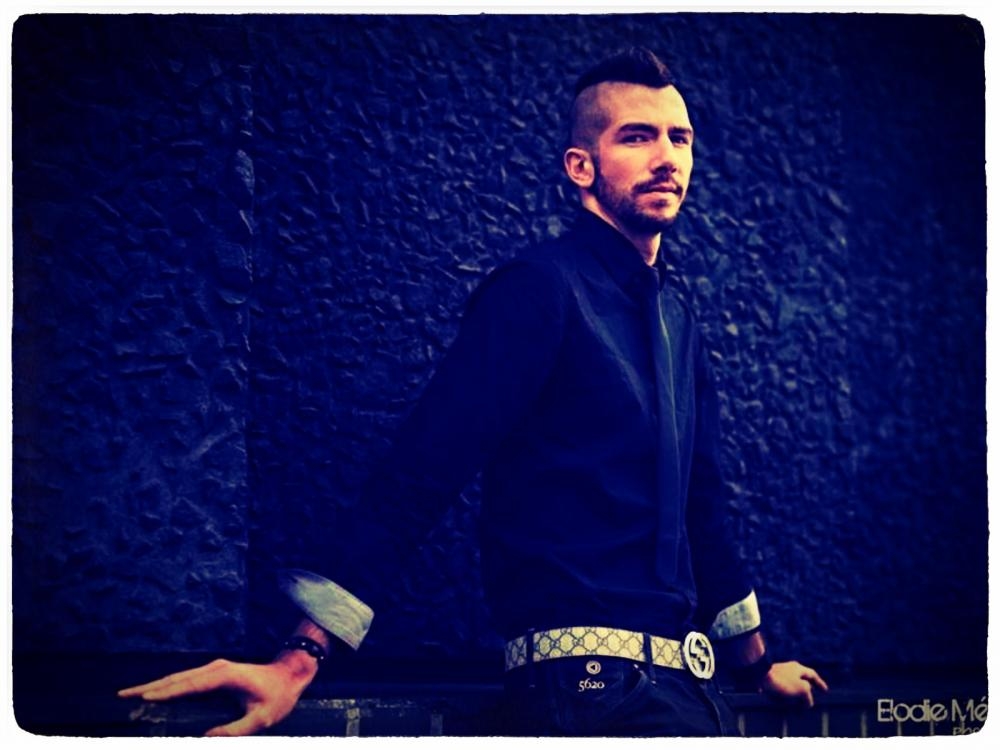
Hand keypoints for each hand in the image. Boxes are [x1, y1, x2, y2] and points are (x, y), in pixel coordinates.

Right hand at [118, 650, 318, 735]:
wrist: (289, 675)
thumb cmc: (277, 697)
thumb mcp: (261, 718)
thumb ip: (235, 731)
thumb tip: (205, 739)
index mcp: (224, 676)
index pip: (189, 685)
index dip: (167, 692)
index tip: (144, 699)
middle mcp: (216, 668)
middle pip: (176, 678)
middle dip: (149, 688)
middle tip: (123, 696)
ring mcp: (214, 669)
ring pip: (178, 677)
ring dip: (155, 685)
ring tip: (131, 694)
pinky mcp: (214, 673)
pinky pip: (186, 680)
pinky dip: (167, 686)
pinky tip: (155, 693)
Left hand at [761, 661, 828, 707]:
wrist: (759, 675)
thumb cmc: (783, 681)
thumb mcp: (802, 690)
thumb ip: (808, 697)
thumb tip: (808, 703)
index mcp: (798, 668)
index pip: (812, 675)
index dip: (819, 683)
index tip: (825, 691)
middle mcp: (789, 669)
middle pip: (801, 681)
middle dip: (805, 693)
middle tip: (807, 703)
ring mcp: (778, 673)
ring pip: (790, 687)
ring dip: (793, 697)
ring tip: (795, 707)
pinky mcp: (769, 680)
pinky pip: (779, 690)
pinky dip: (783, 698)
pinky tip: (781, 704)